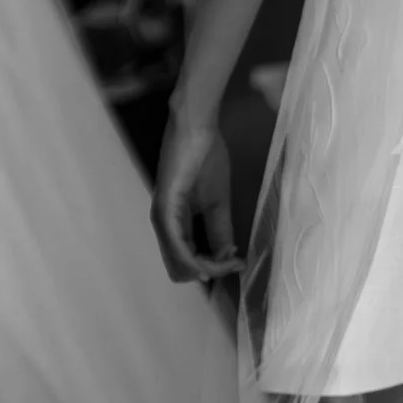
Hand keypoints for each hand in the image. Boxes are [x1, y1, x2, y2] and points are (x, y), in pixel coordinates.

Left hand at [153, 115, 236, 284]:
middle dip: (212, 272)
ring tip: (231, 260)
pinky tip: (215, 261)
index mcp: (175, 224)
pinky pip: (178, 246)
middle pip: (181, 270)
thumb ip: (220, 231)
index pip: (189, 262)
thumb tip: (229, 257)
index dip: (215, 269)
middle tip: (235, 262)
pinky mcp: (166, 209)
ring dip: (208, 268)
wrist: (197, 130)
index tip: (239, 263)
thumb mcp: (218, 203)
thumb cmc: (206, 158)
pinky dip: (196, 260)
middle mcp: (164, 226)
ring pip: (180, 263)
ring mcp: (162, 218)